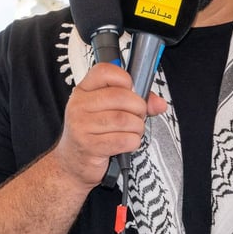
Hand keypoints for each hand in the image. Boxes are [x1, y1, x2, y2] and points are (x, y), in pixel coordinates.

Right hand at [56, 62, 166, 187]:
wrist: (72, 163)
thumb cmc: (94, 133)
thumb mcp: (109, 111)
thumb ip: (137, 101)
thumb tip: (160, 104)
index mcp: (83, 91)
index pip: (105, 71)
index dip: (125, 79)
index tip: (131, 91)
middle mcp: (79, 105)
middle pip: (121, 96)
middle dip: (139, 108)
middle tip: (137, 116)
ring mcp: (82, 125)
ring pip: (126, 119)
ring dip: (137, 127)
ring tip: (131, 131)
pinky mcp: (89, 146)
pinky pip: (125, 140)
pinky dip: (133, 142)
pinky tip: (126, 143)